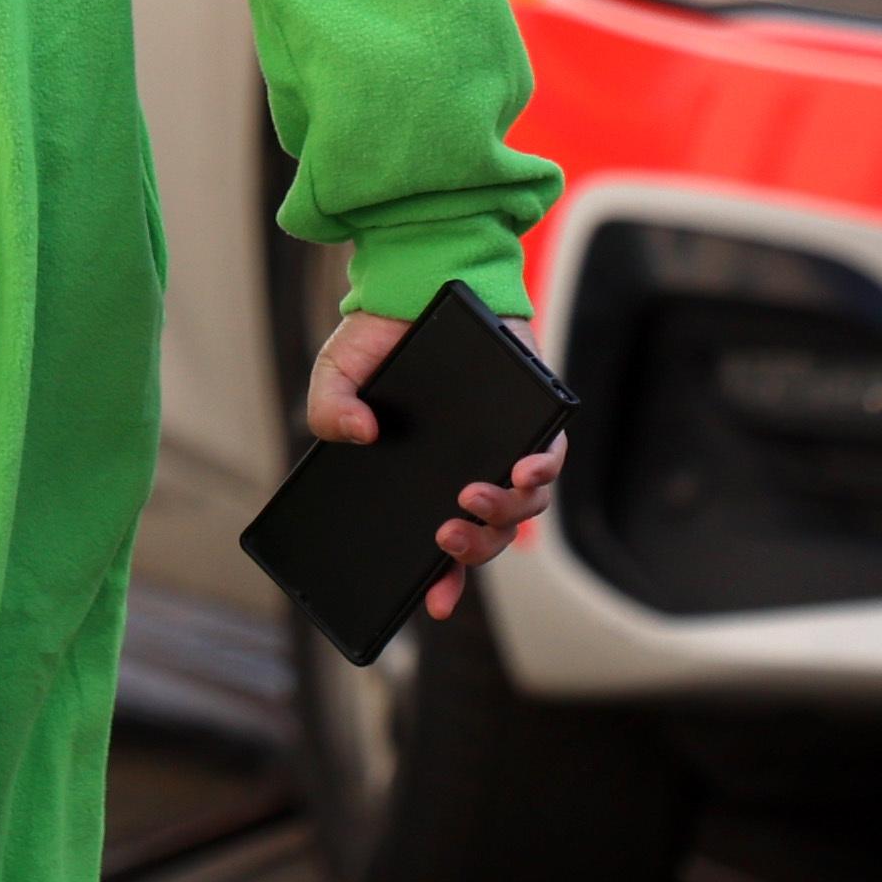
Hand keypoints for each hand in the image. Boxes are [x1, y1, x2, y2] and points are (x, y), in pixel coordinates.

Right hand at [306, 309, 566, 621]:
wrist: (419, 277)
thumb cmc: (381, 335)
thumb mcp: (337, 373)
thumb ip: (331, 409)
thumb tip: (358, 437)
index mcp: (430, 473)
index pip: (444, 540)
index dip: (444, 578)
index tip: (436, 604)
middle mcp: (474, 465)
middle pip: (490, 531)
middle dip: (473, 547)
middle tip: (447, 537)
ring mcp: (506, 442)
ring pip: (524, 503)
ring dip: (504, 512)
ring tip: (472, 499)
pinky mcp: (536, 412)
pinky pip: (550, 455)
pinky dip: (540, 469)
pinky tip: (520, 469)